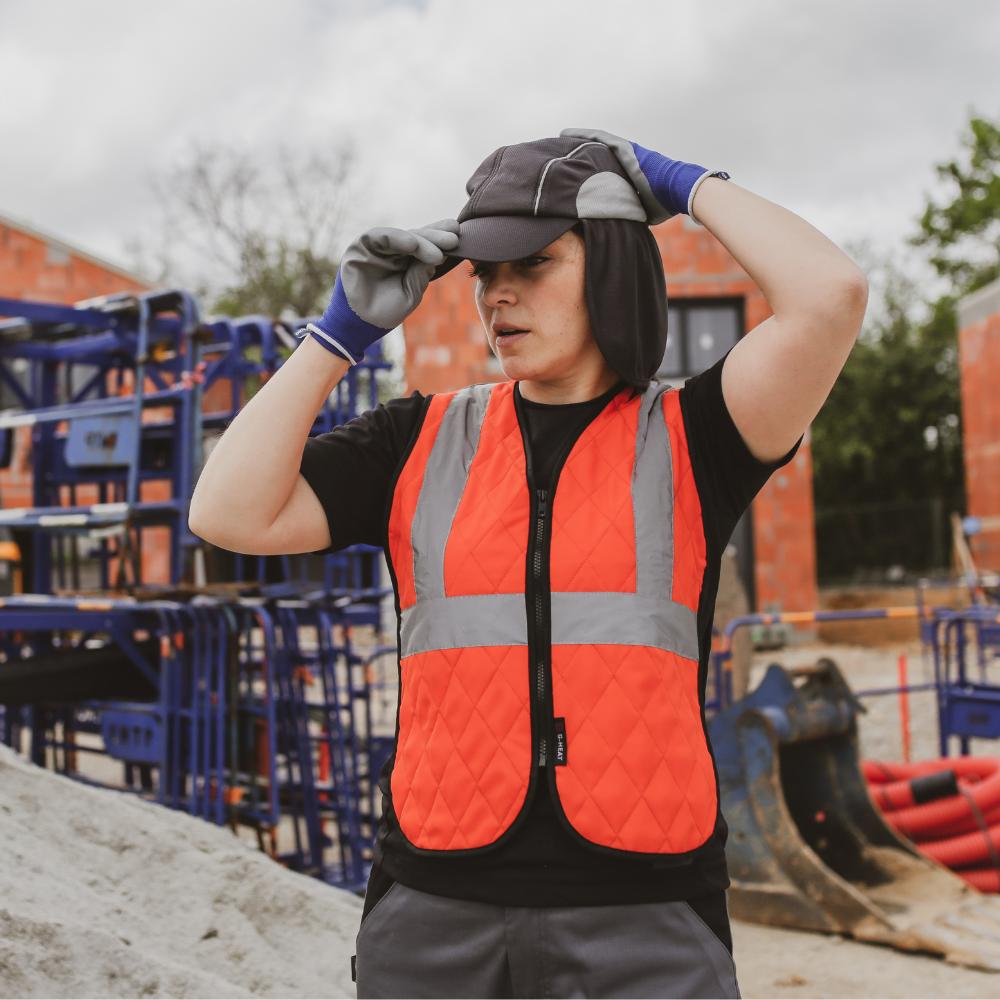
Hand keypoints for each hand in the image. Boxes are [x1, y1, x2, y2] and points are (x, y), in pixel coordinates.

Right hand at [304, 219, 459, 363]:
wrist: (359, 327)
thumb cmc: (385, 312)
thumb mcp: (410, 293)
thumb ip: (421, 273)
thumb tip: (438, 254)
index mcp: (405, 261)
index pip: (425, 246)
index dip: (440, 242)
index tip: (459, 241)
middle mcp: (391, 251)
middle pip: (416, 237)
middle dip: (435, 237)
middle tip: (454, 238)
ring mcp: (376, 247)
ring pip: (401, 235)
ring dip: (420, 239)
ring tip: (437, 251)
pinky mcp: (360, 247)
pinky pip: (378, 236)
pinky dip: (396, 238)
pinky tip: (413, 243)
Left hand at [559, 127, 727, 225]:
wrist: (678, 190)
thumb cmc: (664, 203)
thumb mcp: (641, 211)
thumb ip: (628, 213)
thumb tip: (619, 229)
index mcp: (628, 174)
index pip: (602, 170)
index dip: (586, 170)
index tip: (571, 173)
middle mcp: (625, 161)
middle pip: (596, 154)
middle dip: (577, 154)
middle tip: (558, 154)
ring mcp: (626, 153)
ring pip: (595, 144)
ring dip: (577, 141)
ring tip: (558, 139)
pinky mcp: (625, 148)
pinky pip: (599, 139)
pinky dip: (583, 135)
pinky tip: (566, 134)